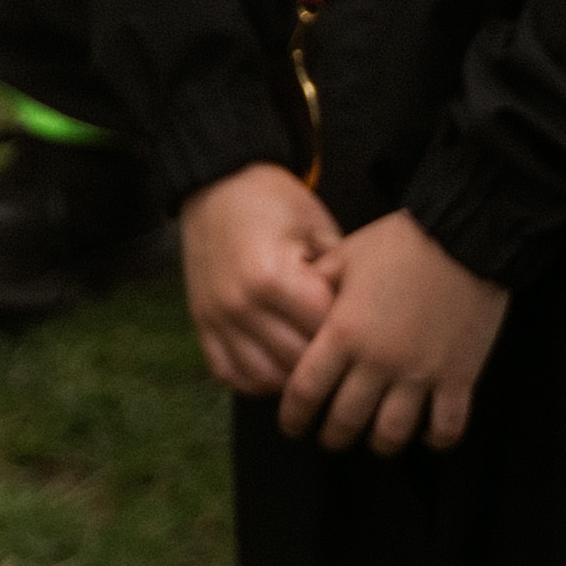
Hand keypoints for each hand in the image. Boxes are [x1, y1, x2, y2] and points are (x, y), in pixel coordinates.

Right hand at [178, 165, 340, 398]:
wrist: (215, 185)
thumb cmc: (272, 200)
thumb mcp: (316, 222)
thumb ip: (339, 271)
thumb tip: (363, 315)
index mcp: (272, 276)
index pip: (323, 328)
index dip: (349, 329)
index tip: (364, 326)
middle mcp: (240, 305)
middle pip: (297, 360)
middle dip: (326, 358)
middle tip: (345, 350)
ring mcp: (217, 320)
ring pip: (265, 378)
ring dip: (293, 377)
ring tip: (313, 363)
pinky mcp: (201, 326)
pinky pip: (230, 374)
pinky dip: (256, 379)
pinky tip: (277, 365)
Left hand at [278, 210, 508, 453]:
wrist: (464, 234)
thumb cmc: (400, 241)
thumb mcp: (346, 256)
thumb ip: (317, 286)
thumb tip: (294, 302)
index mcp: (344, 332)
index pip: (305, 391)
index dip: (293, 416)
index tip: (292, 425)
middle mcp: (379, 361)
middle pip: (345, 422)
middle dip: (332, 437)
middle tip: (330, 437)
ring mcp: (421, 373)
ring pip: (392, 435)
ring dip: (379, 444)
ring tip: (375, 439)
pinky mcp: (460, 377)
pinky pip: (446, 429)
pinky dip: (435, 439)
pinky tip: (426, 434)